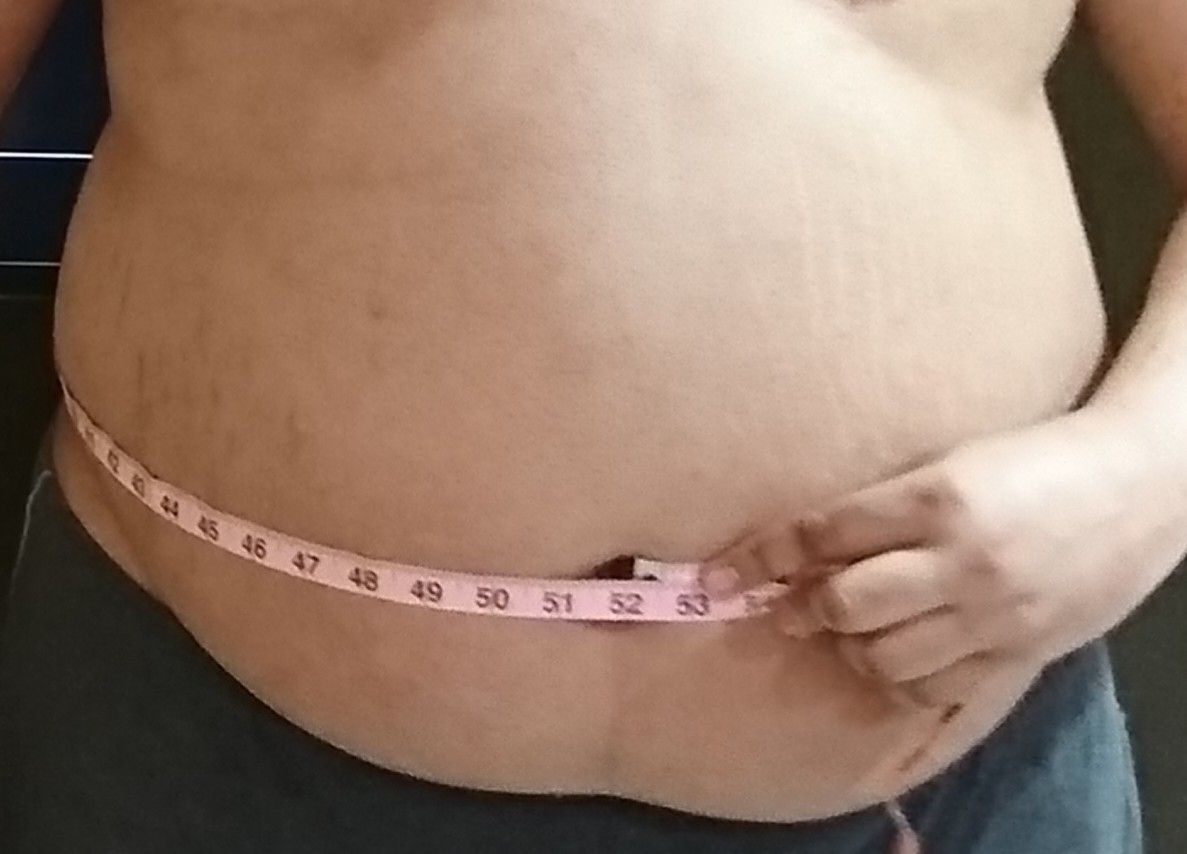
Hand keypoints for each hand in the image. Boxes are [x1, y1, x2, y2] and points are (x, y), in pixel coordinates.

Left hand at [698, 408, 1186, 708]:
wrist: (1139, 486)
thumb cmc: (1035, 461)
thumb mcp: (952, 462)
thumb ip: (885, 507)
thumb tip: (809, 546)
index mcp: (938, 495)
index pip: (824, 532)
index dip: (764, 554)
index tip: (724, 572)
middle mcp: (961, 559)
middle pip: (844, 603)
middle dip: (802, 605)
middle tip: (788, 602)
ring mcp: (991, 612)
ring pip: (881, 655)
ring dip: (846, 645)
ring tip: (844, 627)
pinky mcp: (1017, 651)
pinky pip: (933, 688)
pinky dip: (897, 679)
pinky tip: (892, 656)